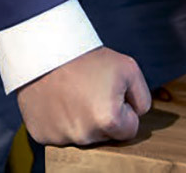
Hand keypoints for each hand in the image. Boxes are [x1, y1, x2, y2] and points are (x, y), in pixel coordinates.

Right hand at [16, 46, 151, 145]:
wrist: (45, 48)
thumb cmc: (86, 56)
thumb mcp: (128, 67)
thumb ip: (142, 96)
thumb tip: (137, 114)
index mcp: (108, 121)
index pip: (129, 129)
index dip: (125, 108)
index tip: (111, 91)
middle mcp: (84, 135)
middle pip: (105, 134)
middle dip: (103, 115)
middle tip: (91, 88)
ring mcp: (61, 138)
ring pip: (82, 134)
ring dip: (81, 117)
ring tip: (73, 91)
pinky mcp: (42, 135)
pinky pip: (59, 133)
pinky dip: (60, 119)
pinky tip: (58, 99)